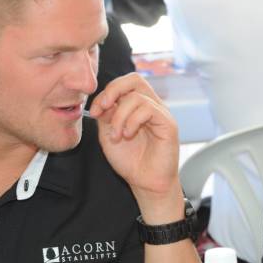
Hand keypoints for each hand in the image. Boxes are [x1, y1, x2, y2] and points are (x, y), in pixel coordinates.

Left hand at [88, 73, 179, 199]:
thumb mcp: (109, 135)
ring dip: (120, 116)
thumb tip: (103, 101)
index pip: (123, 84)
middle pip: (135, 79)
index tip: (94, 111)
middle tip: (103, 108)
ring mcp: (160, 113)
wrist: (145, 183)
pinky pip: (148, 109)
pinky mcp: (168, 123)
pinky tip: (128, 135)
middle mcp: (150, 106)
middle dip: (113, 90)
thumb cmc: (130, 161)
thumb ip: (106, 116)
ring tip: (117, 135)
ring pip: (137, 96)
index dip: (106, 93)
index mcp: (137, 106)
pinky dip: (132, 121)